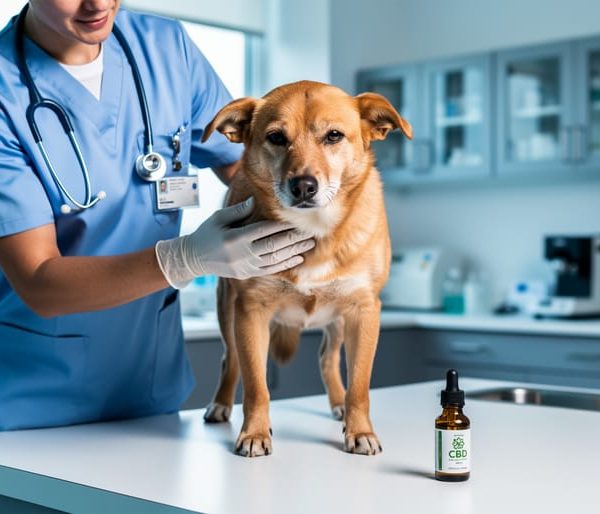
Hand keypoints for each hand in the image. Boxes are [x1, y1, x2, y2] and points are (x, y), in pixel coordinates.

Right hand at [155, 197, 314, 287]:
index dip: (282, 227)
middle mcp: (241, 254)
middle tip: (310, 234)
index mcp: (234, 238)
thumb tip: (255, 200)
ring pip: (274, 260)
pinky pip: (269, 270)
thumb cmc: (207, 233)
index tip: (297, 222)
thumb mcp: (218, 218)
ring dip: (293, 253)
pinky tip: (296, 259)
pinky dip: (284, 265)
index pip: (263, 231)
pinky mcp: (246, 274)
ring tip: (309, 246)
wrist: (194, 258)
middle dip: (293, 240)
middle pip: (273, 247)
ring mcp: (244, 266)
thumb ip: (238, 210)